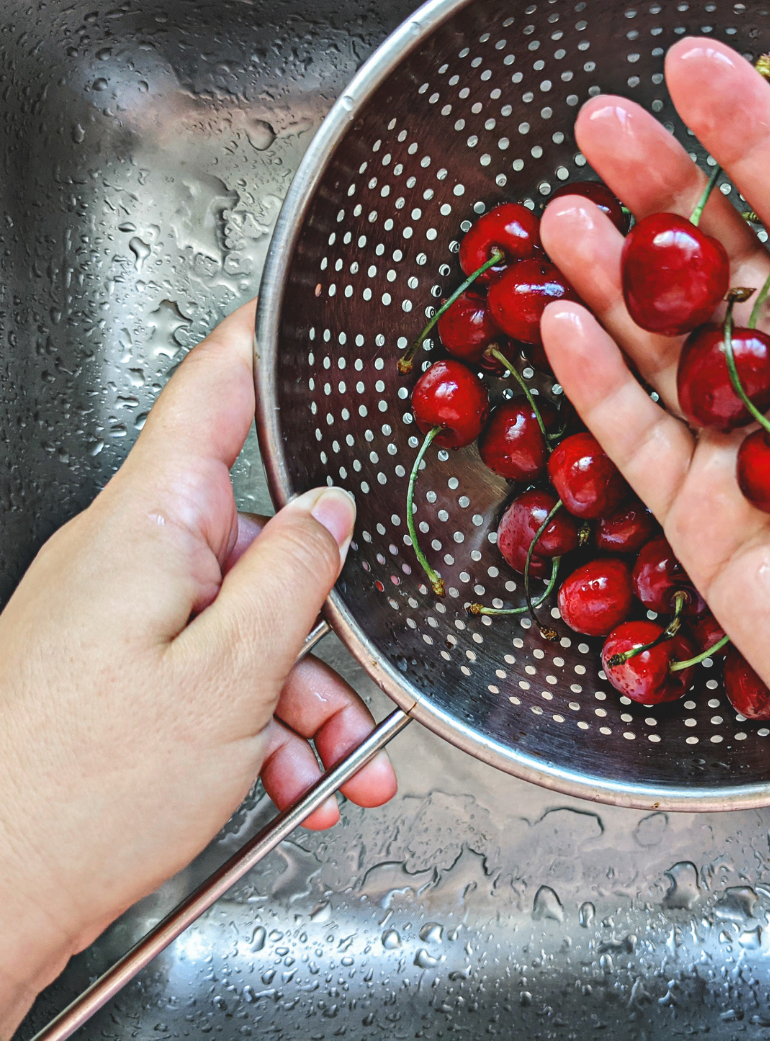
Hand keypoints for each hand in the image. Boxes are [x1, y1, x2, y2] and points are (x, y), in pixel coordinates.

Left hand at [0, 301, 394, 1035]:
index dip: (259, 345)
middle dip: (323, 613)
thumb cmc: (76, 793)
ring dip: (304, 691)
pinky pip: (216, 668)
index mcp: (150, 526)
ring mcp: (124, 616)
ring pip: (248, 620)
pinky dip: (263, 720)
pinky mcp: (120, 670)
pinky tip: (291, 778)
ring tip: (331, 767)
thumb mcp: (230, 674)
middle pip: (260, 540)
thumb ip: (294, 575)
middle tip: (360, 682)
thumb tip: (330, 512)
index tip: (295, 310)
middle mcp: (132, 557)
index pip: (211, 394)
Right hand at [539, 39, 769, 1039]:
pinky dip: (597, 386)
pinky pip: (637, 441)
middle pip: (719, 269)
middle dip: (662, 193)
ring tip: (564, 213)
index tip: (698, 78)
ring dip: (612, 279)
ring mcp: (746, 452)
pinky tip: (563, 324)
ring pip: (662, 348)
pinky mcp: (702, 521)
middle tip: (602, 127)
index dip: (753, 142)